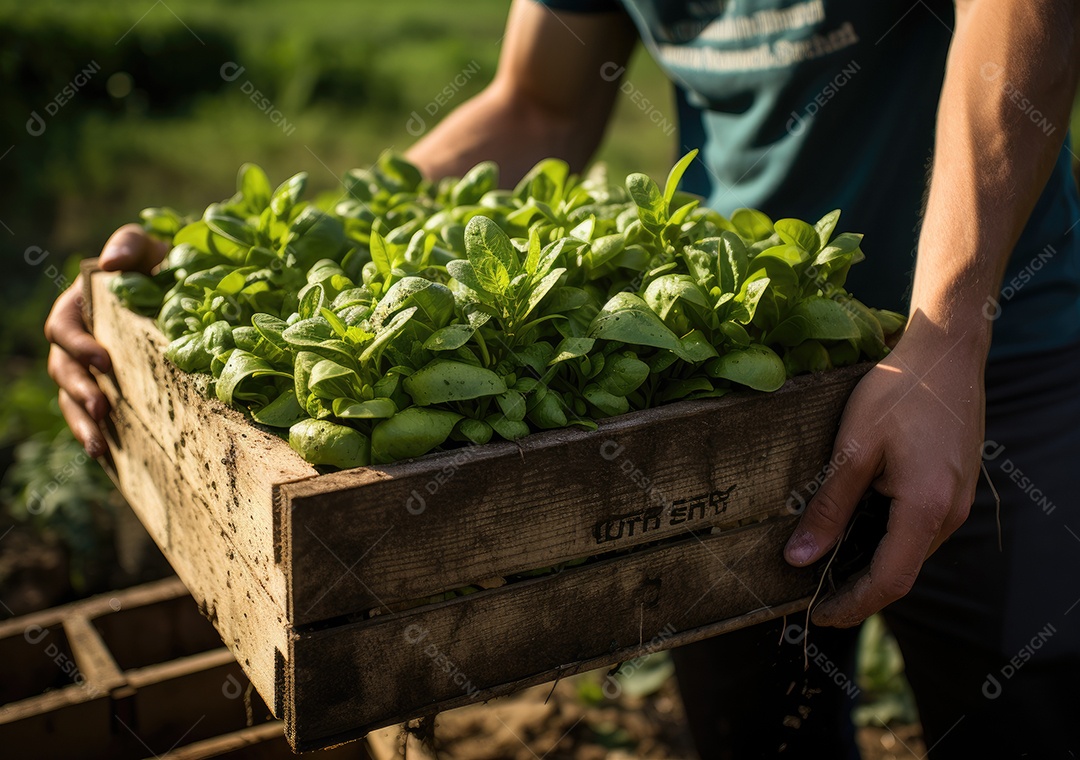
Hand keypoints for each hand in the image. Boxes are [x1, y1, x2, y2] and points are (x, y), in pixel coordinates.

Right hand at [44, 224, 168, 456]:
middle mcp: (79, 343)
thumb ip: (129, 245)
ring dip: (82, 424)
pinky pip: (96, 417)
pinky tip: (111, 460)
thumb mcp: (149, 248)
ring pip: (72, 400)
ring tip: (100, 446)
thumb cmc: (162, 266)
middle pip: (63, 371)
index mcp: (79, 309)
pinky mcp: (111, 391)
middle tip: (102, 408)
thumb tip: (109, 264)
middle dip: (80, 391)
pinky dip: (98, 435)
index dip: (78, 346)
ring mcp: (92, 371)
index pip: (62, 330)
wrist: (186, 291)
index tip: (105, 360)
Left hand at [784, 313, 985, 626]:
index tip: (816, 616)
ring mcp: (957, 502)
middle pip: (901, 573)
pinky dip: (887, 540)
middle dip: (858, 591)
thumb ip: (828, 508)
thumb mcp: (852, 449)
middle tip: (813, 597)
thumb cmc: (898, 393)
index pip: (888, 582)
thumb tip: (799, 558)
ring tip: (827, 567)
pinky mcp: (955, 488)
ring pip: (911, 553)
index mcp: (926, 509)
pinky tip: (856, 531)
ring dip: (872, 565)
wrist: (946, 355)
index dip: (851, 605)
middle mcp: (950, 514)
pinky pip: (920, 530)